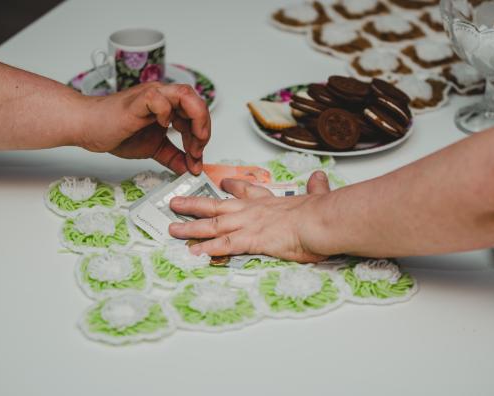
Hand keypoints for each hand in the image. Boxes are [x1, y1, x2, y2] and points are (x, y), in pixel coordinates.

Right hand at [77, 82, 209, 174]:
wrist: (87, 127)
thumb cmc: (115, 131)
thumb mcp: (154, 148)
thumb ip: (174, 157)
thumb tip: (190, 169)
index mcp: (169, 105)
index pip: (198, 114)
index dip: (202, 137)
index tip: (195, 158)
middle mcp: (164, 96)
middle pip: (197, 102)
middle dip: (204, 129)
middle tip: (196, 152)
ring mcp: (152, 95)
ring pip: (185, 94)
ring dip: (195, 120)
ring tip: (190, 141)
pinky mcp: (137, 100)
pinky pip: (159, 98)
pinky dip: (167, 113)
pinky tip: (163, 127)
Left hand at [169, 171, 332, 262]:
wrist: (321, 220)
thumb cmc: (320, 212)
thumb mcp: (318, 196)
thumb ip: (316, 188)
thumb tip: (321, 176)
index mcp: (268, 201)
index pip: (246, 191)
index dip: (231, 186)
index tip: (221, 183)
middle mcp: (253, 211)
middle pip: (217, 205)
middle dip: (194, 204)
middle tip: (175, 202)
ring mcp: (249, 224)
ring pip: (213, 225)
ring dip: (191, 227)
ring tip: (172, 229)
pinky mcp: (251, 240)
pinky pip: (224, 245)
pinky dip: (207, 249)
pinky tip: (193, 253)